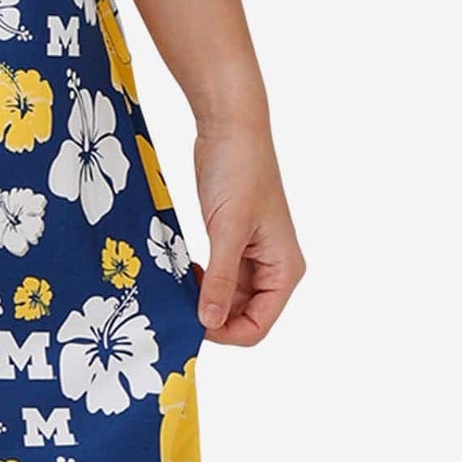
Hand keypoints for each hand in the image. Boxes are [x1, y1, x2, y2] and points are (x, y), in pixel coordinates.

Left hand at [191, 119, 303, 344]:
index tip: (190, 323)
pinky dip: (200, 278)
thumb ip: (221, 279)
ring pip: (228, 297)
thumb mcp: (228, 229)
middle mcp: (273, 267)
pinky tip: (181, 269)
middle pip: (243, 316)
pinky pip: (218, 274)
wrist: (231, 128)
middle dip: (211, 315)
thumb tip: (210, 323)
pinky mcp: (233, 240)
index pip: (258, 326)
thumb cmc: (239, 171)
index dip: (226, 333)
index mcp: (284, 270)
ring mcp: (253, 255)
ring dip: (203, 296)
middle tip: (177, 304)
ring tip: (177, 285)